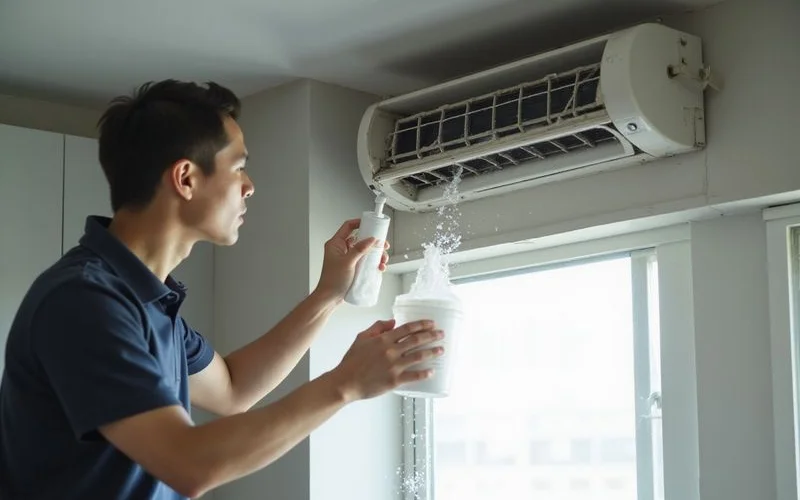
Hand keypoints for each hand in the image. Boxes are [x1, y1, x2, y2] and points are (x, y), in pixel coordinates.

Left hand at [315, 219, 390, 301]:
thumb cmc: (332, 281)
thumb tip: (371, 239)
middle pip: (360, 239)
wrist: (330, 298)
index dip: (360, 223)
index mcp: (336, 244)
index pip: (348, 227)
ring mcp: (347, 258)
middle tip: (383, 245)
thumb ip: (359, 249)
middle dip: (373, 242)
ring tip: (382, 260)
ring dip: (375, 254)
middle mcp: (341, 249)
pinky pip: (365, 261)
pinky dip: (373, 263)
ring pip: (365, 251)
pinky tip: (378, 268)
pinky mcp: (353, 267)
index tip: (371, 223)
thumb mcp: (347, 262)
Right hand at [329, 319, 443, 400]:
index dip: (422, 325)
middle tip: (442, 334)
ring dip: (432, 352)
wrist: (345, 382)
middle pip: (416, 340)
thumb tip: (393, 322)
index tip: (432, 323)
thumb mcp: (361, 338)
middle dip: (432, 336)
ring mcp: (394, 366)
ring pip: (419, 356)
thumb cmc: (351, 361)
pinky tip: (432, 371)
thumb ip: (377, 327)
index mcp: (383, 339)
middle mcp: (391, 351)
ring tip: (441, 349)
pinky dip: (424, 373)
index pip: (407, 328)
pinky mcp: (394, 380)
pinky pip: (414, 376)